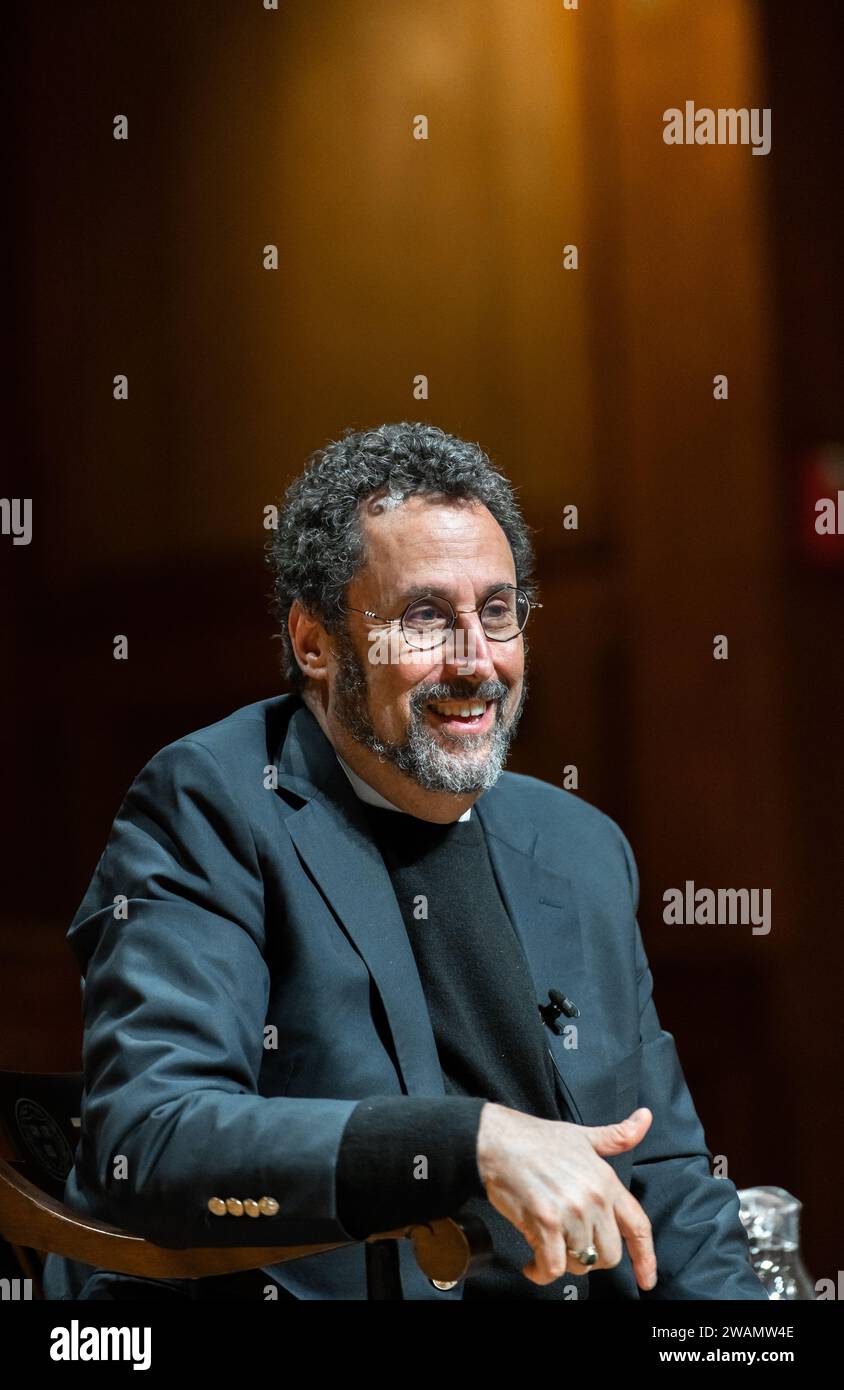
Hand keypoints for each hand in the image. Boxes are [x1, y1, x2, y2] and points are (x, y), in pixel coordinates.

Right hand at [475, 1103, 656, 1289]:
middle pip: (609, 1255)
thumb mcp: (583, 1136)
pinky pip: (554, 1268)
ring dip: (563, 1262)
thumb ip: (617, 1136)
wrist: (497, 1140)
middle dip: (589, 1258)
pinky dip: (541, 1272)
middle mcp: (593, 1198)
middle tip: (569, 1245)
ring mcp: (571, 1212)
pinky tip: (532, 1263)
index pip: (638, 1225)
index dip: (646, 1257)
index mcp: (606, 1180)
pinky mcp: (545, 1223)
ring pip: (581, 1264)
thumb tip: (645, 1118)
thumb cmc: (536, 1140)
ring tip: (548, 1247)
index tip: (646, 1279)